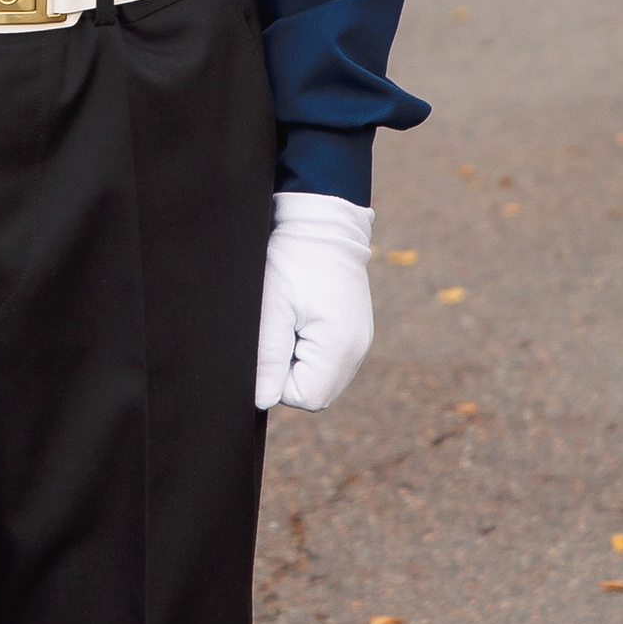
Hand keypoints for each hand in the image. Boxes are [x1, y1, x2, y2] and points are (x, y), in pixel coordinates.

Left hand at [254, 191, 373, 412]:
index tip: (271, 344)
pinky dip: (311, 350)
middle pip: (316, 394)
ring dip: (300, 361)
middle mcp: (357, 349)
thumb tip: (263, 399)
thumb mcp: (272, 307)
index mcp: (339, 346)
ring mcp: (359, 341)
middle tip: (280, 330)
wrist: (322, 223)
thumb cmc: (292, 259)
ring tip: (291, 320)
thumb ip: (269, 357)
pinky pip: (329, 360)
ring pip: (322, 378)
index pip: (305, 398)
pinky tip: (302, 319)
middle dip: (290, 373)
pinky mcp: (355, 332)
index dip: (278, 380)